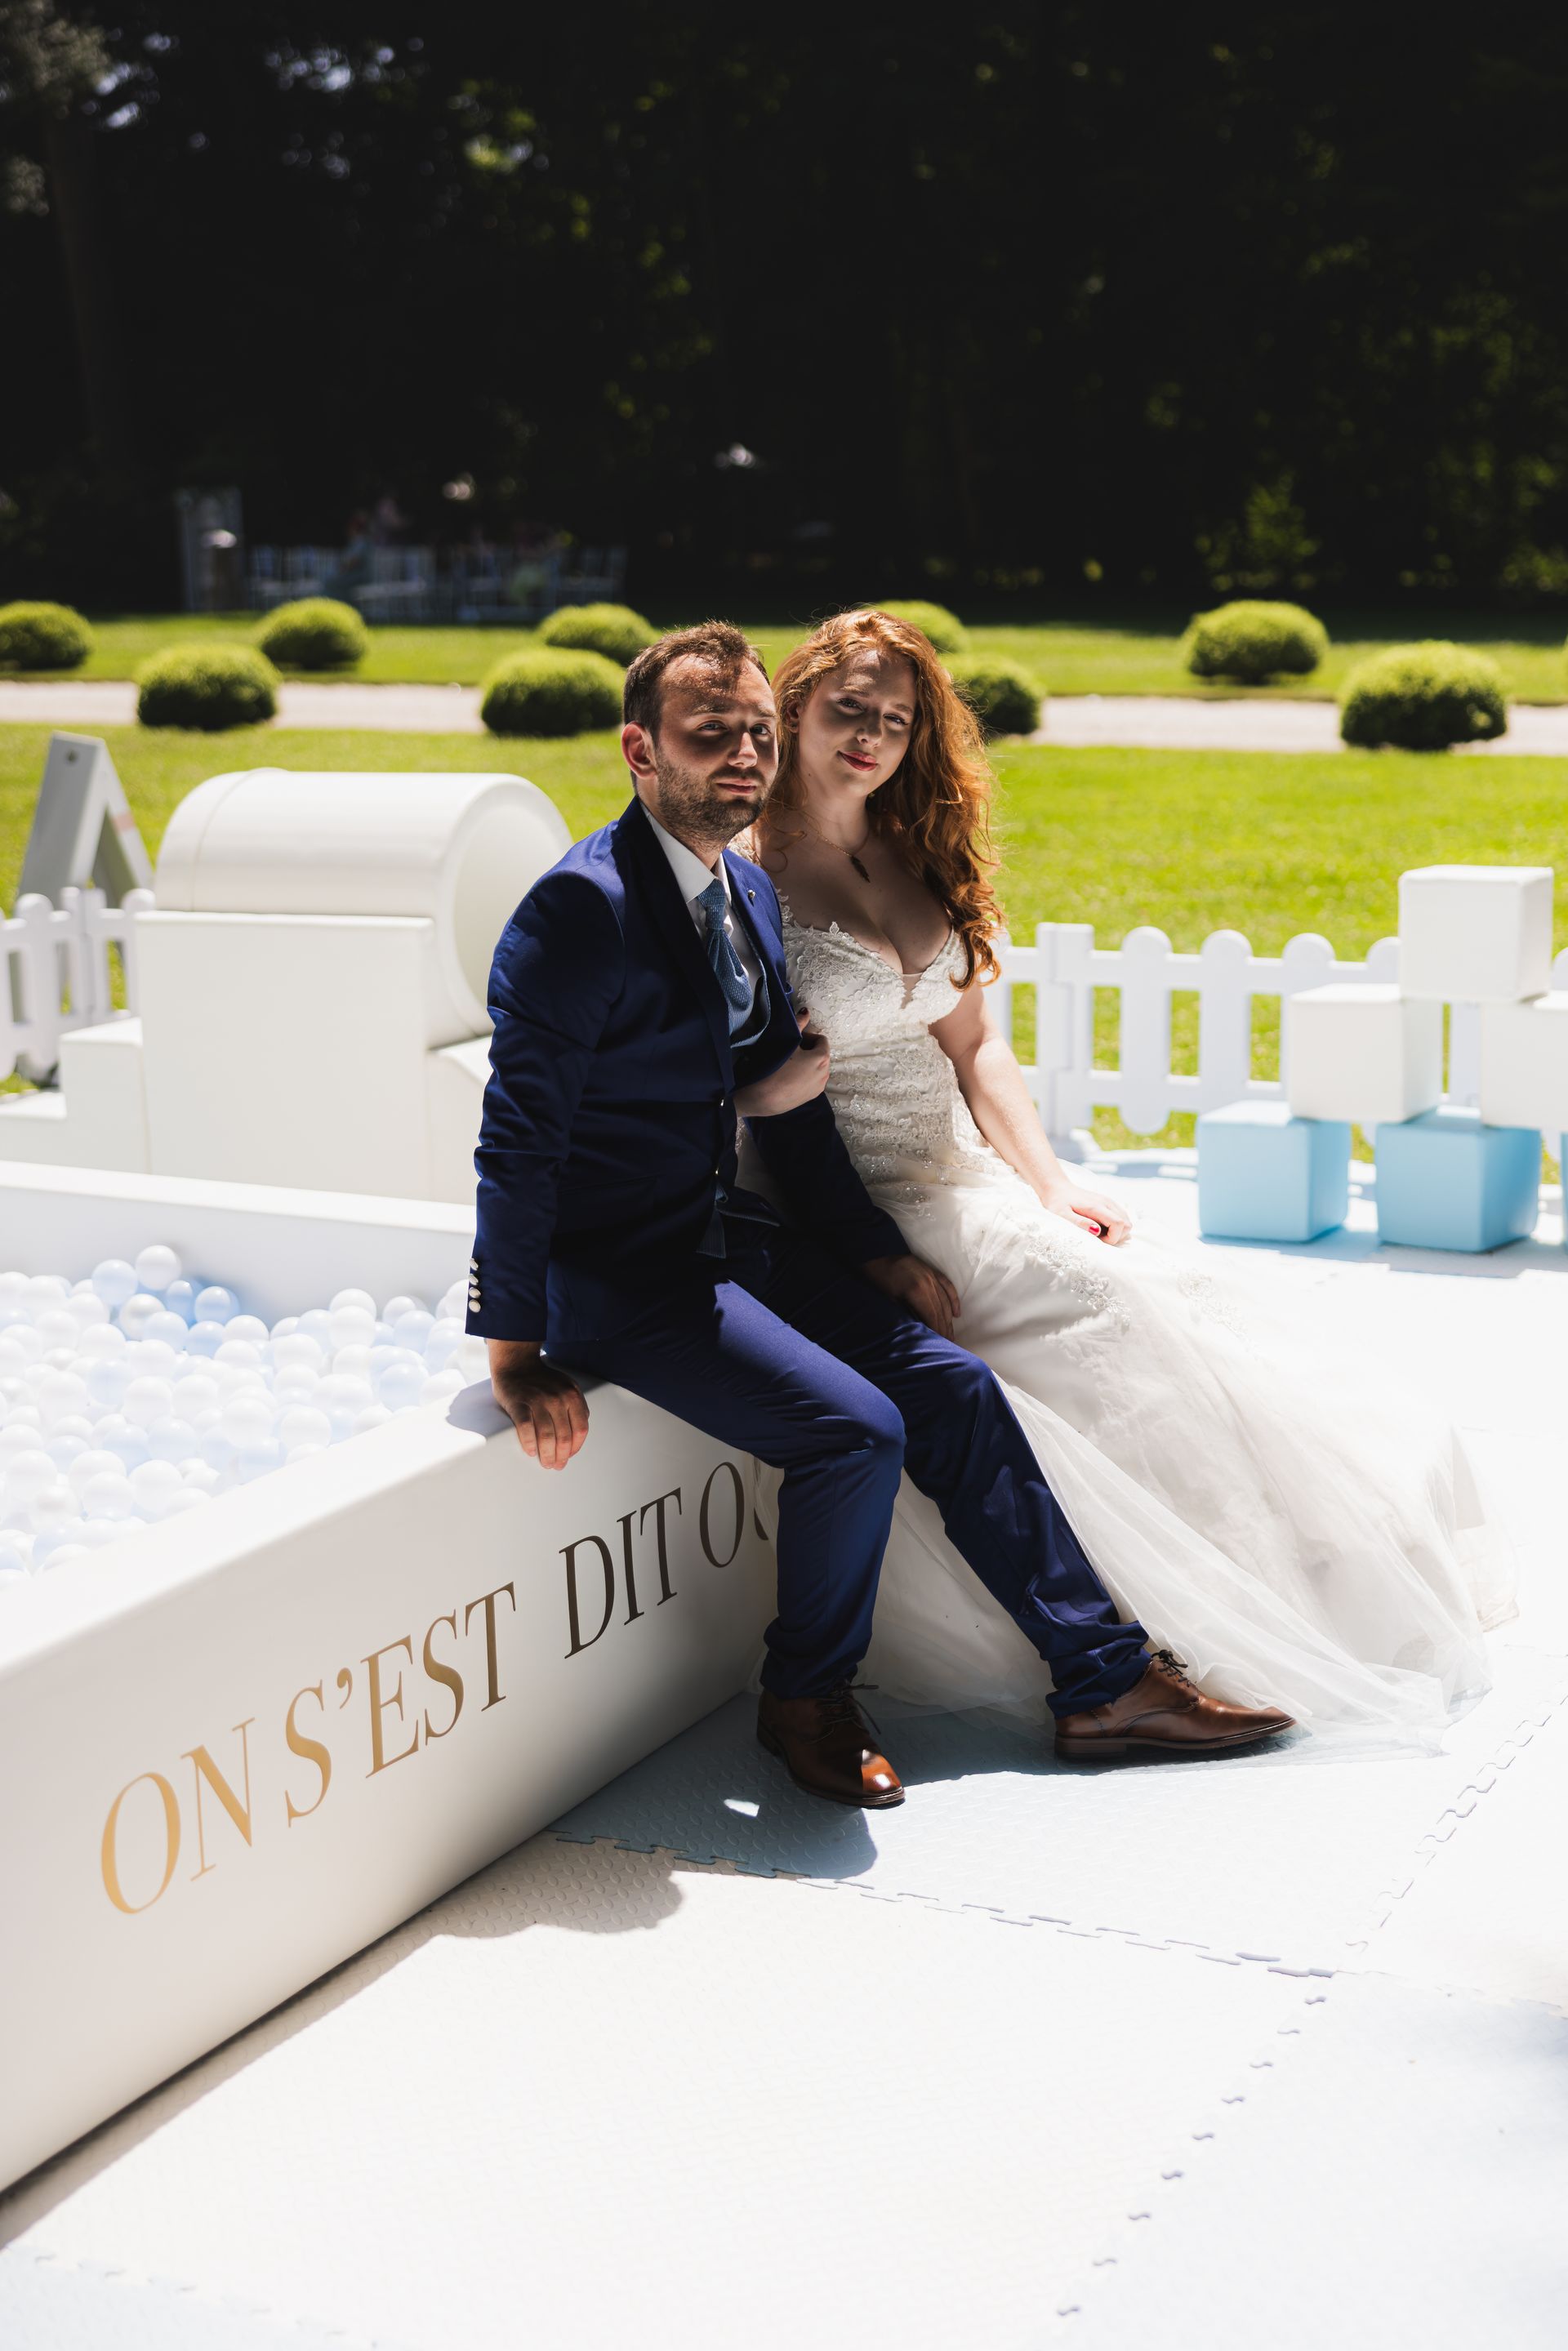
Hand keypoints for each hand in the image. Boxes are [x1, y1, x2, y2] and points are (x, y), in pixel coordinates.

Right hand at [487, 1339, 589, 1469]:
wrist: (516, 1364)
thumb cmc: (541, 1380)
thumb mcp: (567, 1387)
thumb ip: (576, 1406)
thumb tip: (579, 1434)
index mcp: (572, 1395)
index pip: (580, 1430)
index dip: (576, 1447)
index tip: (569, 1456)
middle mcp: (557, 1398)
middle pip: (564, 1437)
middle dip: (561, 1456)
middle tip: (556, 1465)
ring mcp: (538, 1401)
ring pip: (547, 1436)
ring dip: (547, 1455)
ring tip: (545, 1463)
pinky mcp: (519, 1404)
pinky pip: (526, 1429)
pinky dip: (529, 1444)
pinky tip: (531, 1452)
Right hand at [734, 1005, 829, 1117]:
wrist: (763, 1098)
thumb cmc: (774, 1067)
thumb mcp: (786, 1043)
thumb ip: (798, 1025)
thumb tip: (806, 1012)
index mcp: (822, 1058)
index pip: (821, 1040)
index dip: (808, 1036)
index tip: (794, 1040)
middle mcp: (825, 1073)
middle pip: (820, 1054)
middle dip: (808, 1050)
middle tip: (790, 1050)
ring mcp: (819, 1087)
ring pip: (816, 1068)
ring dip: (807, 1063)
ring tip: (789, 1064)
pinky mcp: (811, 1097)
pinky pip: (812, 1081)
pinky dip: (805, 1076)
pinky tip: (789, 1077)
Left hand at [862, 1252, 961, 1340]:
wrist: (877, 1253)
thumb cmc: (879, 1280)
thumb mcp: (891, 1301)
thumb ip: (909, 1313)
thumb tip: (921, 1329)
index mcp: (916, 1292)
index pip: (932, 1316)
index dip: (938, 1331)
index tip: (941, 1344)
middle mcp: (928, 1283)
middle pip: (941, 1310)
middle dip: (945, 1328)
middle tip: (949, 1344)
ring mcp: (931, 1276)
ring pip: (946, 1301)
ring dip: (949, 1319)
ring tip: (951, 1334)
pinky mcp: (932, 1271)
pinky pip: (948, 1286)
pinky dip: (954, 1300)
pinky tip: (957, 1313)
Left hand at [1039, 1179, 1130, 1244]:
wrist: (1058, 1188)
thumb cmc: (1057, 1204)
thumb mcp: (1062, 1215)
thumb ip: (1079, 1222)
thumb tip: (1096, 1231)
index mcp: (1096, 1207)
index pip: (1119, 1224)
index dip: (1112, 1238)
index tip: (1097, 1240)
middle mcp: (1107, 1203)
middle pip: (1127, 1224)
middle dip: (1116, 1236)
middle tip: (1098, 1237)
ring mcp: (1109, 1202)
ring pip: (1127, 1221)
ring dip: (1117, 1232)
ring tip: (1099, 1232)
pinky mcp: (1109, 1203)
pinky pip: (1122, 1217)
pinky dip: (1116, 1226)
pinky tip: (1101, 1226)